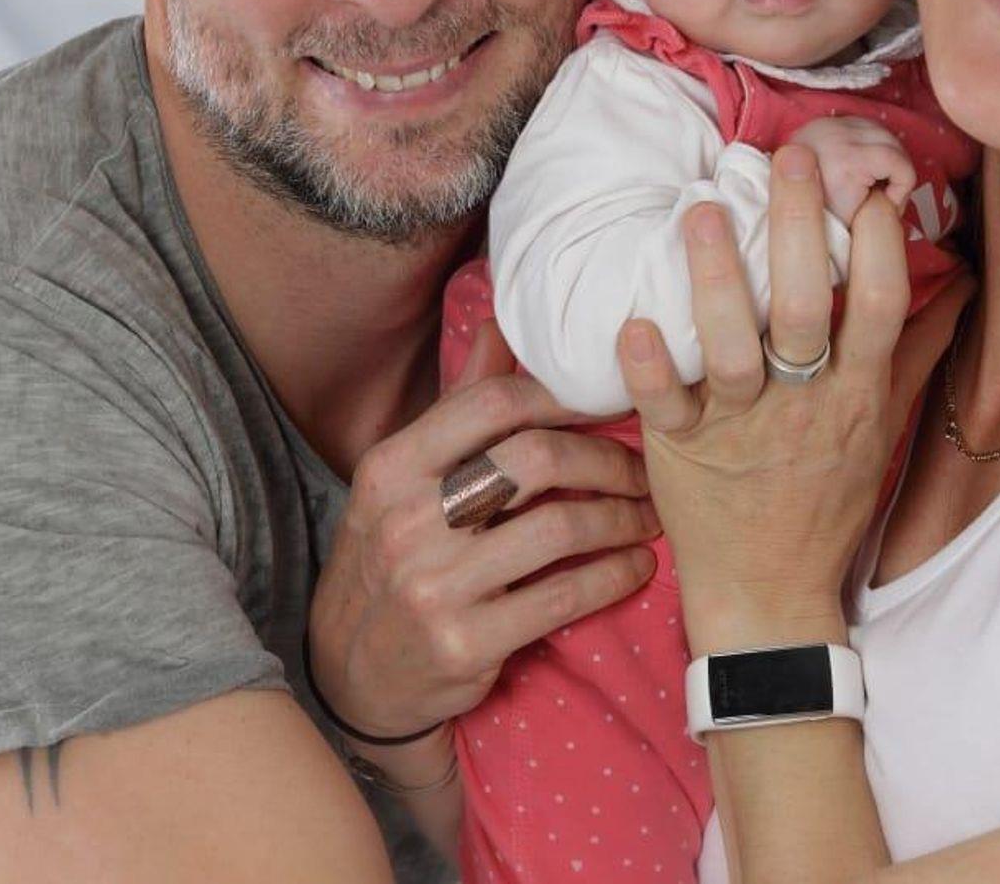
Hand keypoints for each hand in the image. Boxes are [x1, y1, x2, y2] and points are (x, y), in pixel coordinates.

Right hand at [306, 322, 661, 744]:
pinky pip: (563, 597)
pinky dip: (613, 577)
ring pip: (559, 530)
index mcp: (392, 467)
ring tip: (649, 517)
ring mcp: (434, 585)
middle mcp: (407, 521)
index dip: (562, 397)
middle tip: (646, 470)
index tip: (608, 407)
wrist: (350, 676)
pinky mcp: (465, 642)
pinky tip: (635, 566)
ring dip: (622, 519)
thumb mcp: (404, 480)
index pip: (491, 403)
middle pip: (536, 460)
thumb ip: (460, 405)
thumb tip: (501, 323)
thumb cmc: (392, 557)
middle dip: (608, 461)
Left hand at [617, 143, 971, 651]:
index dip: (881, 246)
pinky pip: (666, 406)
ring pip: (732, 348)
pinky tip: (633, 322)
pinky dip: (649, 367)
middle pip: (806, 309)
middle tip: (787, 158)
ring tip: (698, 211)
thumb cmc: (828, 496)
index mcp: (855, 391)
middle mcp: (803, 403)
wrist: (771, 591)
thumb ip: (918, 347)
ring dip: (716, 280)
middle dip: (797, 228)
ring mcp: (741, 426)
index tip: (872, 188)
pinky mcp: (683, 449)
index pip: (879, 307)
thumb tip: (958, 280)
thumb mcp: (884, 423)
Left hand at [790, 116, 916, 225]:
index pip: (901, 165)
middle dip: (895, 176)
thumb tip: (900, 209)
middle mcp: (839, 132)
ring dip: (885, 160)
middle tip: (880, 200)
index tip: (883, 208)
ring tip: (869, 185)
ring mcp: (832, 122)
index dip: (900, 192)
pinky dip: (871, 147)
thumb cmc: (814, 218)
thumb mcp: (851, 225)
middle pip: (896, 146)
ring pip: (884, 134)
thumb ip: (881, 216)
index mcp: (847, 159)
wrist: (779, 198)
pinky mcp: (828, 120)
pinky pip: (867, 128)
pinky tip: (860, 169)